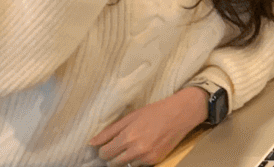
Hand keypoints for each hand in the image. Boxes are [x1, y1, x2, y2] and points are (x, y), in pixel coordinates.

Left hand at [89, 86, 205, 164]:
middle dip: (113, 156)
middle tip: (120, 146)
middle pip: (112, 163)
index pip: (104, 153)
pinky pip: (138, 166)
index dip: (104, 150)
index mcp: (128, 136)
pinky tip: (144, 148)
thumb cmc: (155, 112)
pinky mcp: (156, 160)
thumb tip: (92, 143)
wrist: (181, 113)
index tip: (108, 145)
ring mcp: (147, 157)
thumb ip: (109, 131)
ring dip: (126, 159)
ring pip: (125, 166)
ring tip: (134, 146)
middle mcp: (136, 149)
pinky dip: (138, 160)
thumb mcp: (130, 117)